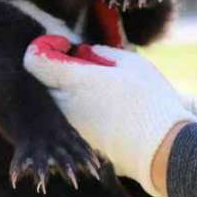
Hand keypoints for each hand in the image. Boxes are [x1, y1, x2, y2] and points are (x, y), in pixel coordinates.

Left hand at [24, 36, 195, 196]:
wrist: (163, 149)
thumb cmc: (149, 101)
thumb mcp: (130, 63)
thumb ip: (99, 53)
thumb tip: (82, 53)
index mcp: (72, 80)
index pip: (33, 59)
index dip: (46, 47)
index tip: (67, 47)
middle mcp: (62, 104)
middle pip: (46, 78)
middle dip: (63, 68)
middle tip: (91, 68)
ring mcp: (68, 127)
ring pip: (58, 99)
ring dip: (73, 90)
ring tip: (105, 91)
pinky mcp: (78, 142)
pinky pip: (70, 119)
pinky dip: (82, 110)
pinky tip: (109, 112)